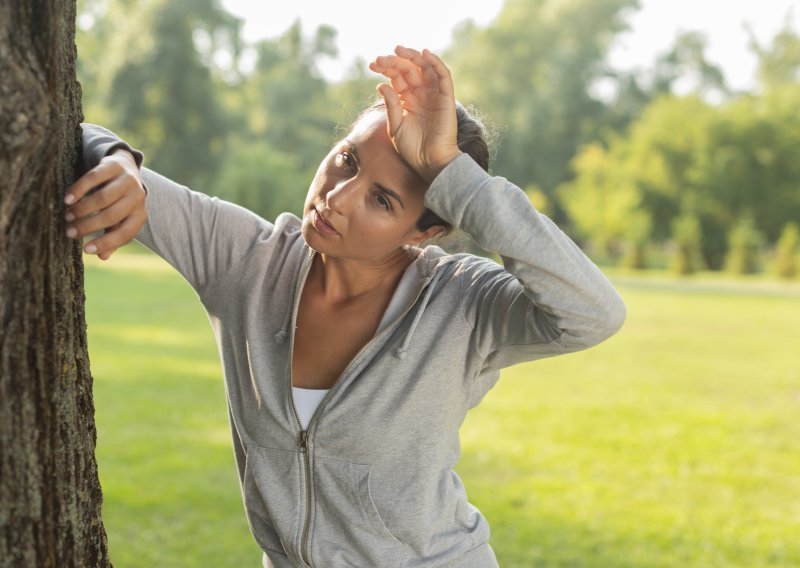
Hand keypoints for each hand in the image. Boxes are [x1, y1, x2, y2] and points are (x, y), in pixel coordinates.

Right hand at [64, 149, 146, 259]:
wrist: (125, 166)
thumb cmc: (119, 200)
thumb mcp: (120, 218)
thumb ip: (112, 236)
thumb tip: (102, 257)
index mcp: (140, 214)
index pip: (125, 233)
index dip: (106, 243)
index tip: (85, 251)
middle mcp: (138, 197)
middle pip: (112, 216)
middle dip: (89, 226)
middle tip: (69, 232)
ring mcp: (128, 180)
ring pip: (103, 198)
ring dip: (83, 209)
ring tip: (67, 216)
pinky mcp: (114, 165)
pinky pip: (95, 178)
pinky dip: (80, 189)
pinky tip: (68, 199)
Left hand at [369, 46, 461, 183]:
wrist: (430, 162)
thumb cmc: (412, 149)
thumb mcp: (395, 127)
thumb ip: (390, 106)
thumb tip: (381, 85)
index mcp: (408, 100)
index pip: (397, 77)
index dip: (385, 68)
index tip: (372, 65)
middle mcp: (421, 94)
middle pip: (408, 70)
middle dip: (394, 61)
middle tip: (380, 59)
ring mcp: (434, 95)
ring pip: (425, 68)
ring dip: (413, 56)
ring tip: (398, 49)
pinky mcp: (446, 98)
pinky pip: (443, 75)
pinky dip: (435, 62)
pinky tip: (424, 53)